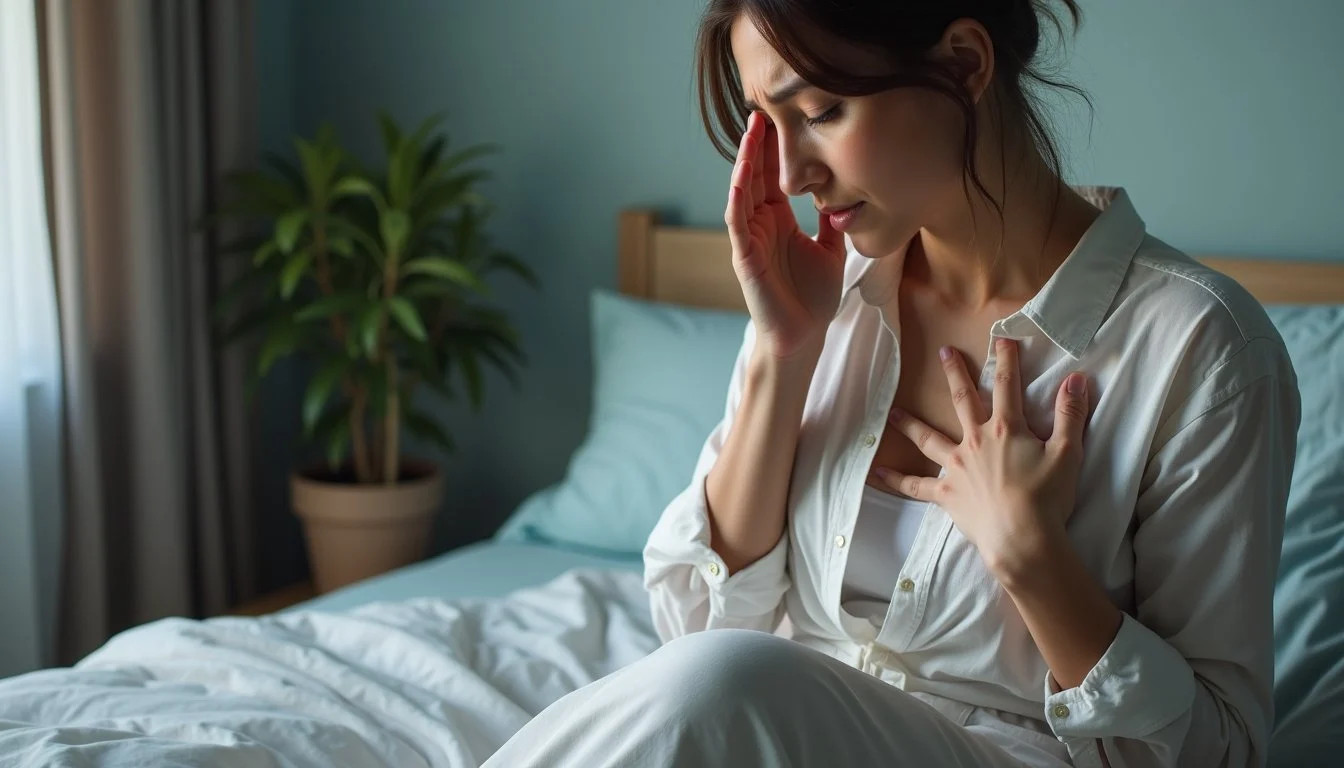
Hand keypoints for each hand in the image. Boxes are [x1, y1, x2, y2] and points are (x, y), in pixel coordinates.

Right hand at [726, 111, 846, 360]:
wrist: (803, 337)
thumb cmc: (813, 299)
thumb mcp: (832, 251)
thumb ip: (833, 223)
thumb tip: (844, 195)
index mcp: (779, 221)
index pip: (774, 176)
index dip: (778, 148)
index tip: (785, 116)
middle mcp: (761, 225)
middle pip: (756, 175)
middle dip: (759, 143)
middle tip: (763, 108)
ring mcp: (749, 239)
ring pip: (743, 191)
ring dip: (745, 161)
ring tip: (751, 131)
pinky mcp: (744, 257)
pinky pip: (737, 221)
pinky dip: (737, 196)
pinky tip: (742, 174)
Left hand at [875, 339, 1088, 574]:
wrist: (1021, 537)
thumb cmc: (1046, 498)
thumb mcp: (1068, 453)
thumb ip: (1070, 414)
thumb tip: (1077, 379)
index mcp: (1006, 429)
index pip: (1008, 386)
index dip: (1006, 361)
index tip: (1002, 340)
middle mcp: (976, 441)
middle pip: (963, 400)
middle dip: (955, 374)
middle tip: (944, 352)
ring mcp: (957, 467)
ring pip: (929, 438)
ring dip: (911, 423)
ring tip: (893, 412)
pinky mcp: (946, 493)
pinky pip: (915, 486)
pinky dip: (896, 480)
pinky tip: (877, 473)